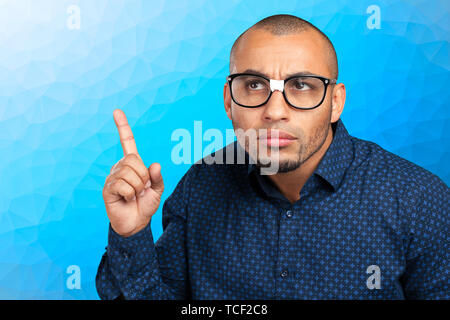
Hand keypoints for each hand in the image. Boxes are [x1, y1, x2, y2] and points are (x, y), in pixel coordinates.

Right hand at [102, 109, 163, 236]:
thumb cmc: (146, 204)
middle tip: (142, 189)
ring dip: (138, 187)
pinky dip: (130, 194)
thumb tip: (155, 164)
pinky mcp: (107, 188)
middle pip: (134, 160)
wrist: (136, 223)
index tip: (117, 111)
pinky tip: (126, 199)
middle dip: (143, 177)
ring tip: (134, 195)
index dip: (123, 127)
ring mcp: (112, 177)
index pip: (127, 142)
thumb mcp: (157, 189)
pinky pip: (123, 185)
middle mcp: (120, 167)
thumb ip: (157, 177)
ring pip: (130, 173)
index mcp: (132, 164)